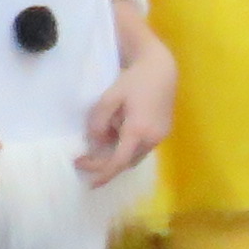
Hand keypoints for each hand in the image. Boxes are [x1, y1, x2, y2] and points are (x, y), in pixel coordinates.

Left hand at [82, 45, 177, 186]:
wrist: (161, 69)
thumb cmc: (133, 80)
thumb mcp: (108, 98)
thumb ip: (98, 123)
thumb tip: (94, 144)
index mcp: (138, 130)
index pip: (118, 162)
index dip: (101, 173)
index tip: (87, 179)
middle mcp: (152, 138)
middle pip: (126, 163)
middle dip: (105, 165)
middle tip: (83, 158)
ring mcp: (161, 136)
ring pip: (135, 157)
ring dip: (117, 156)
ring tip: (100, 143)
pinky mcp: (164, 132)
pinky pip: (142, 148)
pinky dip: (128, 147)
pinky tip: (117, 133)